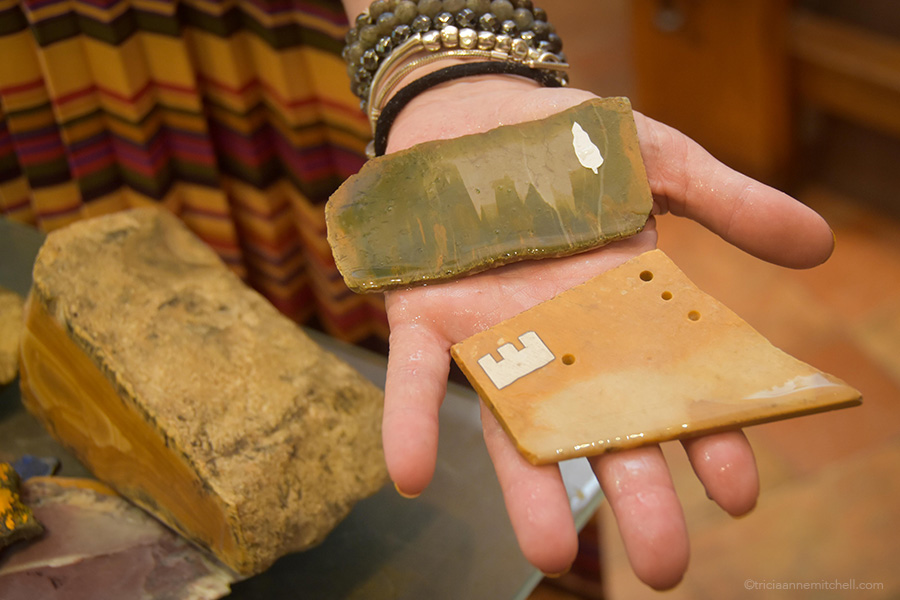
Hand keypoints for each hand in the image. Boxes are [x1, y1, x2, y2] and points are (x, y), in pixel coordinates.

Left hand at [378, 77, 833, 588]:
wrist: (476, 113)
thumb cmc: (570, 144)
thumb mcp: (659, 163)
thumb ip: (728, 203)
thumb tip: (820, 245)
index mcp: (623, 312)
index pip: (675, 392)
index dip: (708, 443)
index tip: (736, 495)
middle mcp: (562, 342)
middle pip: (602, 430)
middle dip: (633, 495)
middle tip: (665, 566)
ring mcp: (493, 337)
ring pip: (513, 425)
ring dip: (530, 488)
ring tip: (553, 552)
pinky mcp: (425, 318)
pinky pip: (417, 378)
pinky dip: (414, 422)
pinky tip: (415, 474)